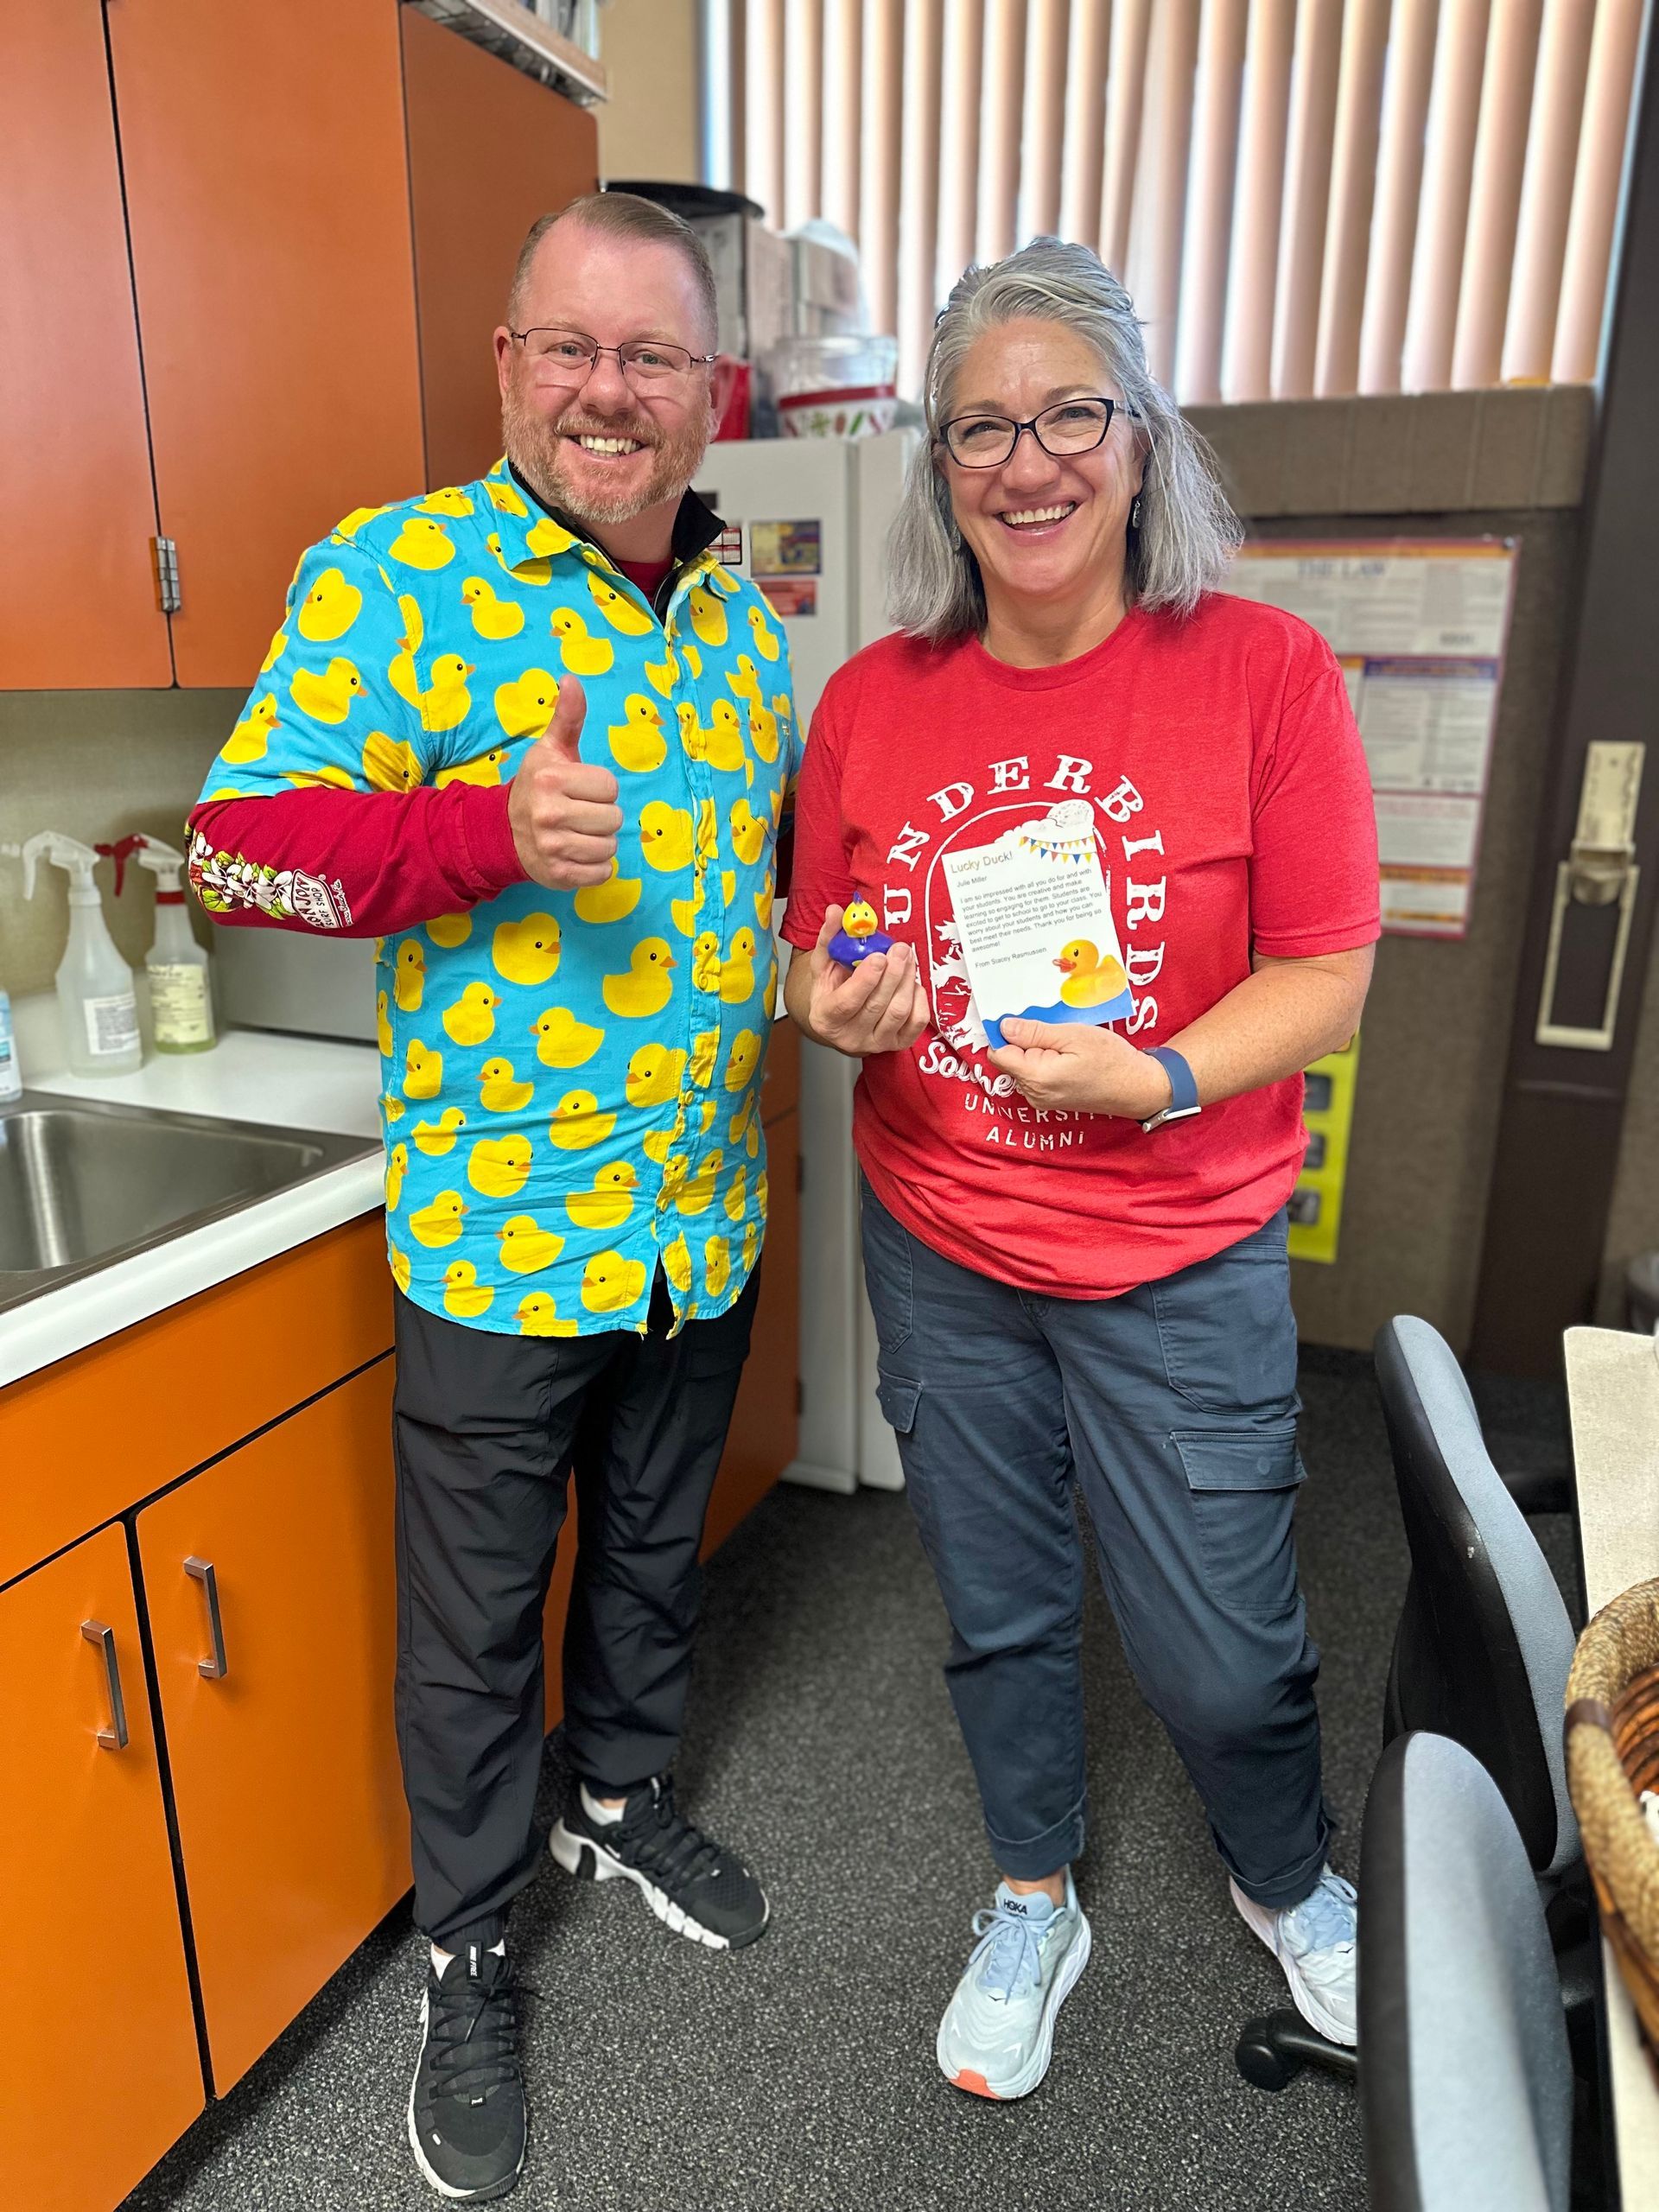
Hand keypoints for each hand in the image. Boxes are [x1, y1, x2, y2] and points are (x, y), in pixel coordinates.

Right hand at [506, 676, 623, 889]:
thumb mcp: (551, 750)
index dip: (601, 789)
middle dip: (602, 816)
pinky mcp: (558, 875)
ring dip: (600, 841)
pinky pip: (602, 873)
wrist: (503, 831)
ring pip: (610, 846)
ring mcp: (552, 848)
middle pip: (614, 819)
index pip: (611, 788)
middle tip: (579, 813)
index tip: (579, 790)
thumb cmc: (537, 786)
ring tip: (578, 833)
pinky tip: (576, 853)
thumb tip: (572, 680)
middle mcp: (548, 814)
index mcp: (550, 779)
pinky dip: (596, 866)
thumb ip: (567, 718)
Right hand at [800, 905, 930, 1057]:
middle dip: (892, 974)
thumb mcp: (824, 964)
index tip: (878, 956)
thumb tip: (835, 912)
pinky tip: (912, 982)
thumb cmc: (832, 989)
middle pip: (877, 1005)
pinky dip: (919, 999)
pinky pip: (916, 1023)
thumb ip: (829, 938)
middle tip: (900, 949)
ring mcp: (875, 1043)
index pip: (847, 1003)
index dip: (865, 980)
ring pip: (898, 1012)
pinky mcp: (897, 1044)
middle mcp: (849, 1037)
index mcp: (826, 1018)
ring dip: (906, 981)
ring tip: (907, 958)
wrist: (842, 1017)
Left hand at [986, 1020, 1173, 1117]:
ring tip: (1065, 1041)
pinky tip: (1067, 1053)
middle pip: (1010, 1059)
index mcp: (1035, 1077)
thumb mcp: (1073, 1035)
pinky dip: (1044, 1060)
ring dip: (1036, 1049)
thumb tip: (1003, 1026)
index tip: (1023, 1018)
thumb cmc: (1111, 1060)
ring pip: (1022, 1066)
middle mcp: (1033, 1093)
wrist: (1137, 1087)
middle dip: (1024, 1040)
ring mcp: (1041, 1099)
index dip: (1006, 1033)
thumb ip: (1034, 1032)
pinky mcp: (1050, 1100)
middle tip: (1054, 1028)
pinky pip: (1035, 1074)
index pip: (999, 1053)